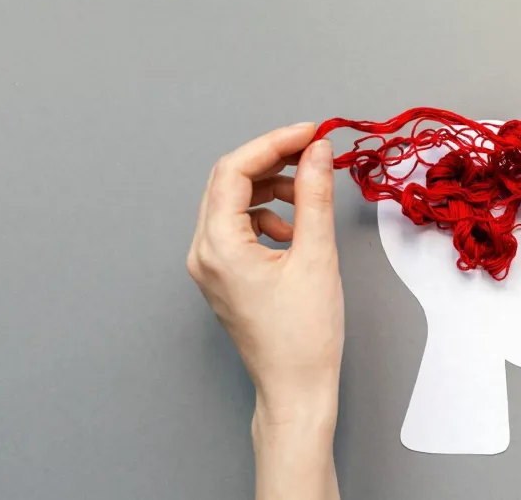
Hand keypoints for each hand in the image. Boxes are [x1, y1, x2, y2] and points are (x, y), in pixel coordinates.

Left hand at [187, 123, 342, 498]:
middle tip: (312, 152)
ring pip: (232, 203)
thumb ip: (314, 196)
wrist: (296, 387)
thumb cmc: (305, 336)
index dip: (274, 143)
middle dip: (272, 161)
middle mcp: (203, 253)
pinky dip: (265, 216)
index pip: (234, 171)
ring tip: (307, 195)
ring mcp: (209, 266)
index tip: (311, 133)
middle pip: (228, 182)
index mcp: (218, 246)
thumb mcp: (317, 256)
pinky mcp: (223, 276)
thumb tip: (317, 152)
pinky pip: (237, 227)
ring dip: (269, 187)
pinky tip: (293, 231)